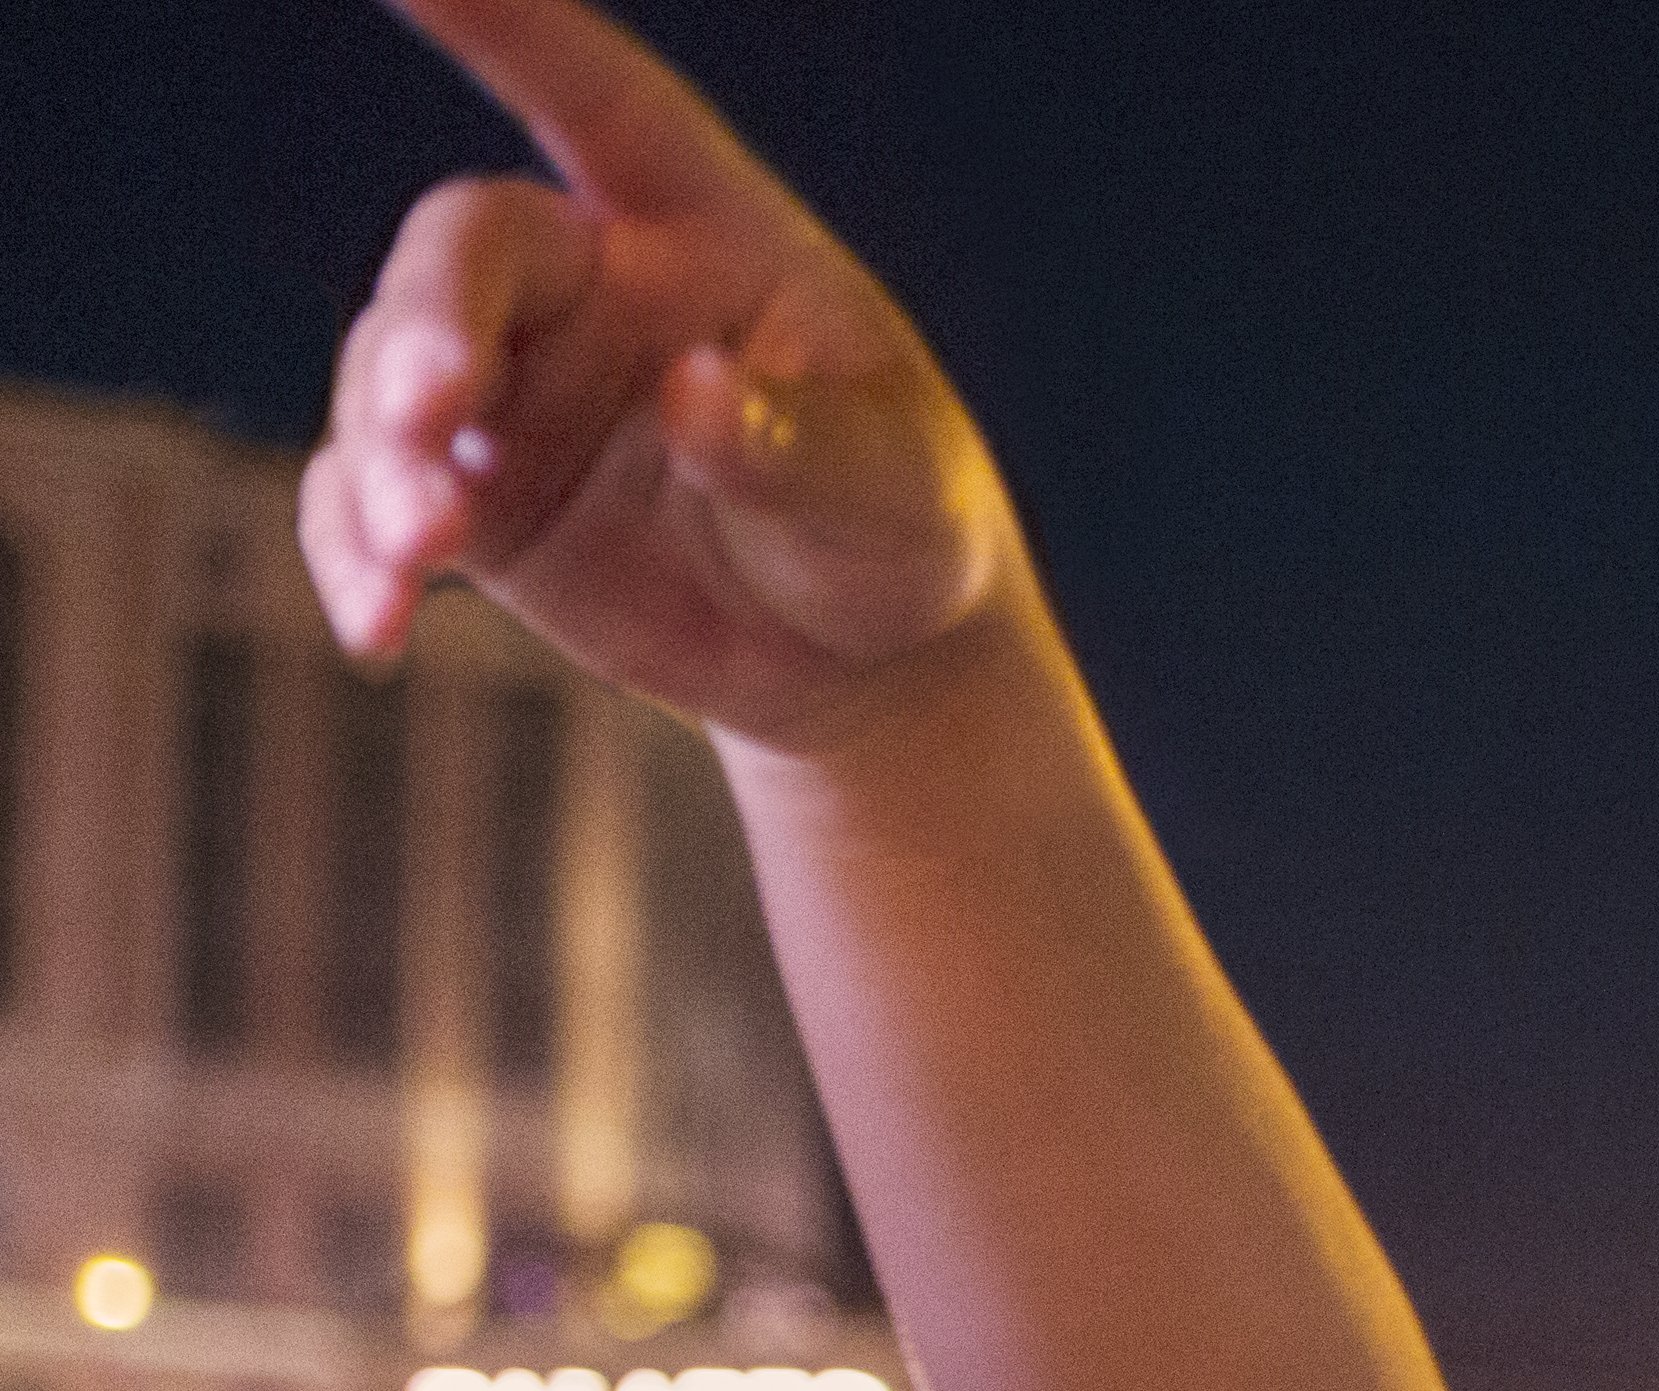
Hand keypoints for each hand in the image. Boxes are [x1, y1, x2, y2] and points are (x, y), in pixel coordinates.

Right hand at [304, 0, 1017, 742]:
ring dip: (387, 462)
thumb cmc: (902, 532)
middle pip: (463, 257)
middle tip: (428, 409)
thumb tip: (696, 397)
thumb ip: (802, 447)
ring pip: (391, 382)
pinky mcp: (475, 495)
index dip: (507, 27)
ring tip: (421, 553)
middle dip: (425, 326)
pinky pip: (372, 501)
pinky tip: (379, 626)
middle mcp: (590, 290)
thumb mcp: (895, 491)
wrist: (863, 661)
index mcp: (704, 236)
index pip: (594, 100)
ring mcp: (516, 391)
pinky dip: (358, 554)